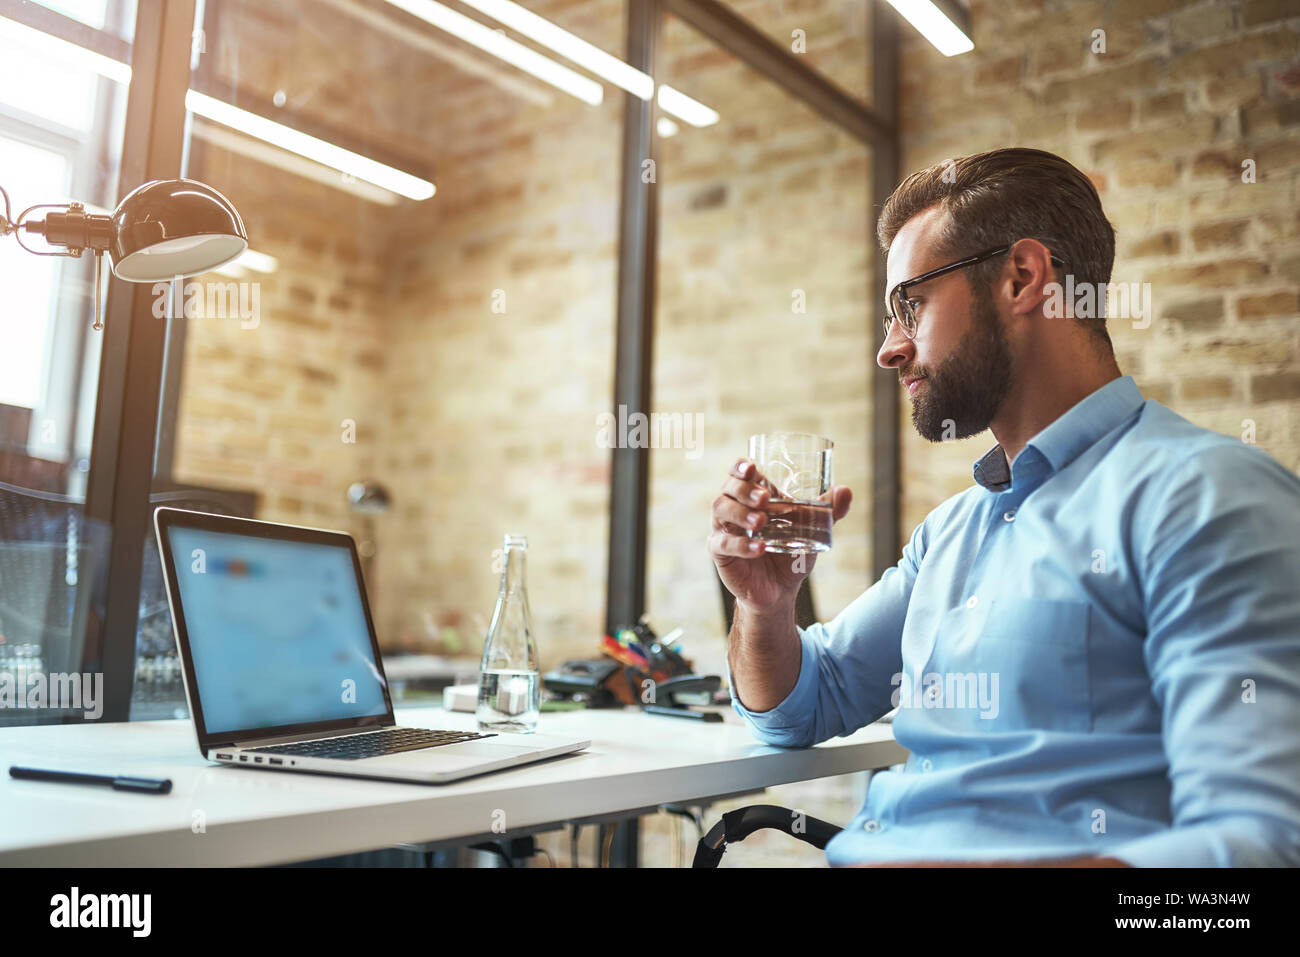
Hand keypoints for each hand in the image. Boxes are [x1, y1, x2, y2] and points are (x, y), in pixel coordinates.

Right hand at [709, 458, 851, 613]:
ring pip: (720, 510)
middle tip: (765, 498)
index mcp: (751, 497)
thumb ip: (826, 510)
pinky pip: (724, 543)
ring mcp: (725, 530)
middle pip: (727, 489)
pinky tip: (760, 547)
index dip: (740, 466)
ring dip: (740, 513)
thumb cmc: (790, 554)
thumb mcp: (811, 530)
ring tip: (762, 521)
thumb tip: (845, 491)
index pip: (738, 473)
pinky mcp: (721, 554)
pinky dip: (742, 544)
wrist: (780, 590)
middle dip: (744, 490)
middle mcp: (733, 509)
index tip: (752, 467)